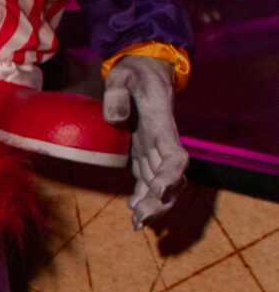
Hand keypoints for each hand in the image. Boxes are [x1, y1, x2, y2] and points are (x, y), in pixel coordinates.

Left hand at [102, 53, 187, 228]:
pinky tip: (134, 212)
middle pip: (170, 177)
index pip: (175, 154)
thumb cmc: (133, 72)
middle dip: (161, 200)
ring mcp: (154, 148)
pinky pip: (147, 179)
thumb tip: (116, 118)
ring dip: (153, 204)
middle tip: (143, 218)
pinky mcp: (144, 152)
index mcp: (160, 124)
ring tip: (138, 222)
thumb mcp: (122, 75)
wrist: (144, 69)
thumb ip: (117, 94)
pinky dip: (144, 197)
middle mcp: (162, 140)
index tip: (162, 189)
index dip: (171, 174)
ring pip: (161, 183)